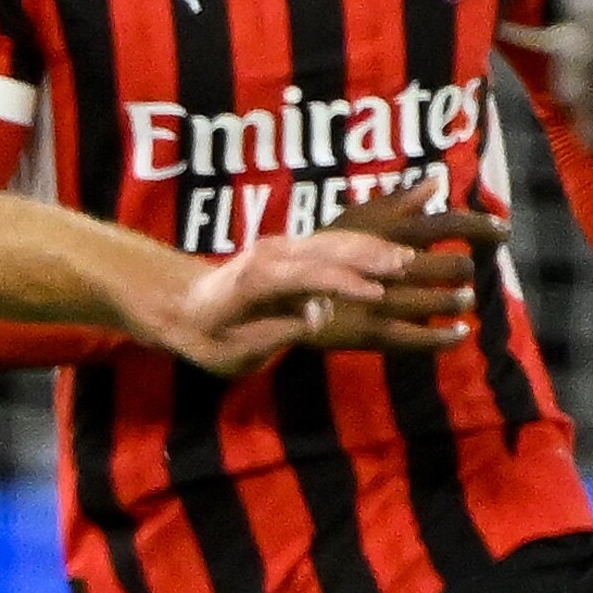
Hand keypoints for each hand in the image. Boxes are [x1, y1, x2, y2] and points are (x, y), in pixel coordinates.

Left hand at [152, 226, 414, 377]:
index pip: (305, 276)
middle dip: (368, 257)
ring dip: (372, 247)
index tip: (376, 294)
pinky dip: (364, 243)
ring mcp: (281, 246)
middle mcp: (270, 254)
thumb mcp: (236, 352)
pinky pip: (333, 241)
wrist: (182, 307)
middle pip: (326, 249)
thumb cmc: (208, 338)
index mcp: (254, 280)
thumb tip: (319, 317)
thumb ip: (277, 333)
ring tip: (409, 259)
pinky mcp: (292, 247)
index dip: (342, 284)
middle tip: (409, 267)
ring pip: (333, 240)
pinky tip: (388, 251)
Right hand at [297, 195, 502, 356]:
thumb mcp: (355, 219)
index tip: (502, 232)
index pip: (446, 224)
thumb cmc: (321, 252)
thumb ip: (398, 202)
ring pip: (437, 302)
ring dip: (457, 301)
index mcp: (388, 233)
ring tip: (464, 300)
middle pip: (449, 267)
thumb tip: (437, 182)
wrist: (275, 294)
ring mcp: (381, 301)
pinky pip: (417, 338)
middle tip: (469, 273)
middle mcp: (388, 265)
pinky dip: (443, 338)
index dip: (480, 228)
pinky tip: (459, 334)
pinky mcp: (371, 332)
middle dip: (465, 270)